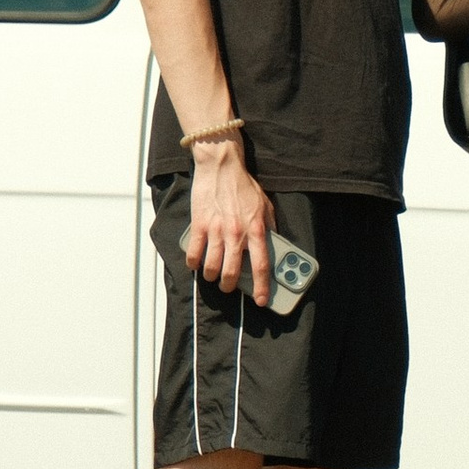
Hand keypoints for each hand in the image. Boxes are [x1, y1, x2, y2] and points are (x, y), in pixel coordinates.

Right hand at [185, 138, 274, 304]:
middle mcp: (236, 233)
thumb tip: (274, 244)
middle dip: (230, 286)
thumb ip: (269, 227)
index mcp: (256, 229)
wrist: (221, 167)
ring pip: (212, 267)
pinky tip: (196, 263)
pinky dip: (193, 263)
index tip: (262, 300)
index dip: (262, 286)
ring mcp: (216, 230)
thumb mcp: (265, 205)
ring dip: (212, 276)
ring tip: (213, 275)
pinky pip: (194, 253)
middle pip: (232, 272)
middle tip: (229, 286)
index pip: (261, 265)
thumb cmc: (243, 186)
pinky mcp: (199, 225)